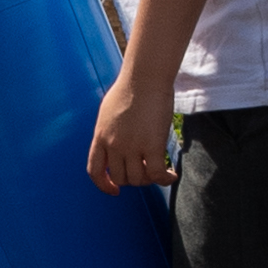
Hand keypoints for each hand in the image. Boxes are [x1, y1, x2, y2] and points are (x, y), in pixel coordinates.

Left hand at [85, 71, 174, 194]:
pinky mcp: (152, 145)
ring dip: (150, 179)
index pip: (95, 171)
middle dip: (133, 179)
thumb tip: (112, 142)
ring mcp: (132, 146)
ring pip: (139, 179)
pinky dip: (166, 179)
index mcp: (100, 136)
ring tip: (160, 171)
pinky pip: (157, 174)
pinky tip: (172, 175)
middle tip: (146, 171)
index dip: (104, 185)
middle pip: (121, 178)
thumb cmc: (130, 87)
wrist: (145, 78)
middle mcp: (113, 145)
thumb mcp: (107, 112)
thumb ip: (108, 131)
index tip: (115, 190)